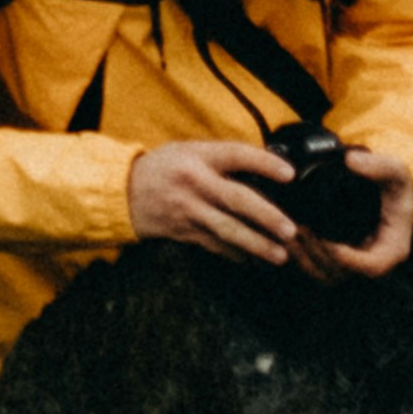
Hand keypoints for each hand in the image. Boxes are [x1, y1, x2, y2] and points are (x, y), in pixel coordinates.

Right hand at [126, 136, 304, 263]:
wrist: (122, 192)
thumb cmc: (163, 167)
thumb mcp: (189, 151)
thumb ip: (222, 159)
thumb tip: (266, 171)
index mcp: (197, 156)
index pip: (235, 155)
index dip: (264, 163)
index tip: (290, 174)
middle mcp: (194, 183)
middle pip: (236, 199)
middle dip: (266, 216)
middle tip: (290, 229)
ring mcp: (189, 210)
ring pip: (228, 230)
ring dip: (256, 244)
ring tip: (280, 255)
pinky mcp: (185, 232)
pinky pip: (216, 246)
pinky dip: (238, 255)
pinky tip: (255, 262)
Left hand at [284, 138, 412, 284]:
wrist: (387, 194)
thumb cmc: (394, 186)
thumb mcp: (394, 172)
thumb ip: (379, 166)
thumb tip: (351, 161)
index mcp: (392, 249)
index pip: (371, 267)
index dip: (346, 258)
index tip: (326, 239)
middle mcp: (372, 261)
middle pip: (342, 273)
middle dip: (318, 253)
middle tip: (299, 228)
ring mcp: (352, 263)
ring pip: (324, 275)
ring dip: (304, 256)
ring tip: (290, 228)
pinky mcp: (335, 259)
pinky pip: (314, 269)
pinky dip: (299, 256)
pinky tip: (286, 235)